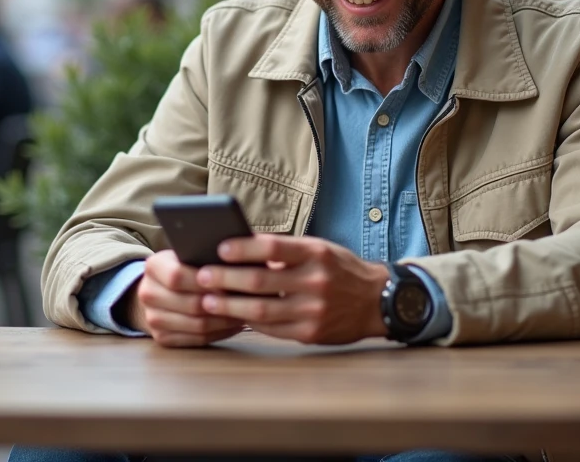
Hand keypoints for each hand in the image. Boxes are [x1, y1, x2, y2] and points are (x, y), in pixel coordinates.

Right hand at [127, 250, 244, 347]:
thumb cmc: (185, 266)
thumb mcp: (189, 252)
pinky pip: (197, 339)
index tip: (232, 280)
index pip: (178, 276)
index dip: (207, 281)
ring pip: (197, 325)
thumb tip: (238, 259)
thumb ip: (205, 254)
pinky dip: (220, 333)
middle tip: (247, 300)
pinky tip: (234, 324)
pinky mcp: (162, 338)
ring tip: (245, 312)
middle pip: (191, 304)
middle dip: (222, 303)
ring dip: (225, 321)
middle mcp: (147, 293)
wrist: (160, 288)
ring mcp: (152, 318)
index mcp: (153, 267)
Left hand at [196, 235, 389, 344]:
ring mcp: (313, 310)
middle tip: (202, 276)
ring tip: (208, 301)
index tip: (219, 248)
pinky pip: (272, 328)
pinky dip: (250, 321)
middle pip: (261, 281)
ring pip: (261, 309)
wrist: (377, 301)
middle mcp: (316, 281)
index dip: (243, 248)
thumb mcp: (319, 250)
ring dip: (230, 305)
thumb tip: (242, 246)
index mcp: (317, 254)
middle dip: (226, 279)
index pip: (273, 247)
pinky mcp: (310, 334)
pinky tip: (233, 316)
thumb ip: (286, 250)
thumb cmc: (340, 270)